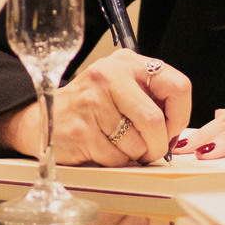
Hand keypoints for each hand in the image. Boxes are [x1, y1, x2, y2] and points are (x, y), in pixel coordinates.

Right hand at [0, 50, 190, 165]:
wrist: (44, 116)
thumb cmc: (92, 106)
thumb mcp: (123, 88)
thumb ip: (152, 100)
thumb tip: (177, 132)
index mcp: (129, 63)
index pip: (178, 86)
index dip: (180, 115)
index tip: (171, 130)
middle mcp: (110, 75)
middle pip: (155, 120)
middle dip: (158, 144)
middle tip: (151, 151)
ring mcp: (92, 102)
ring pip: (136, 143)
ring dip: (135, 155)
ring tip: (120, 145)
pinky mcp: (81, 130)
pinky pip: (116, 157)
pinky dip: (116, 161)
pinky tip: (102, 149)